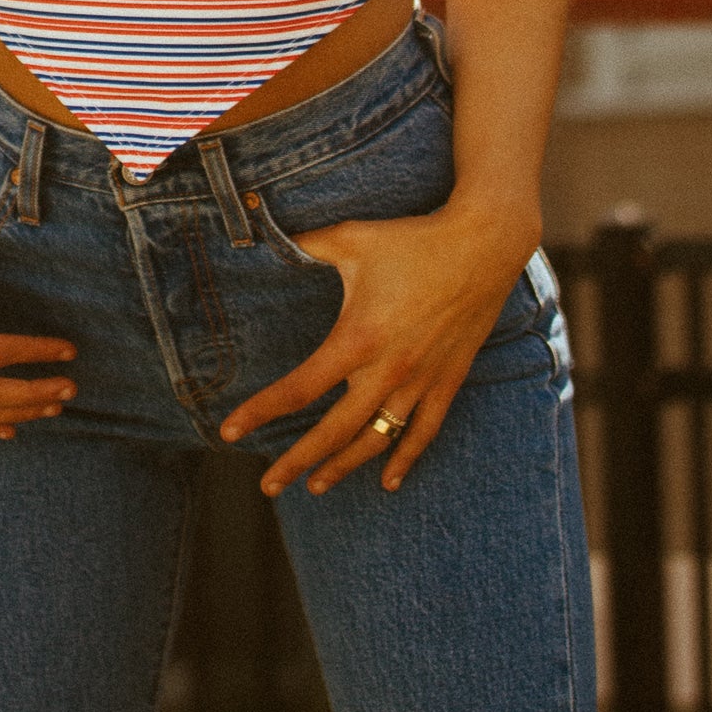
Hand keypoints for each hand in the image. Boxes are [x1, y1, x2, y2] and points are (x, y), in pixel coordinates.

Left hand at [220, 198, 536, 494]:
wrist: (483, 246)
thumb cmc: (411, 240)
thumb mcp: (351, 237)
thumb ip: (306, 243)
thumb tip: (265, 226)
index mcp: (356, 339)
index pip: (299, 389)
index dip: (260, 412)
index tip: (229, 431)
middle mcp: (386, 371)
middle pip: (332, 432)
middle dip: (296, 461)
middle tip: (268, 485)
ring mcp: (419, 382)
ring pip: (375, 441)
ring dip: (343, 467)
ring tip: (316, 485)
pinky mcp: (447, 382)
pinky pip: (424, 433)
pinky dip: (405, 459)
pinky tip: (388, 481)